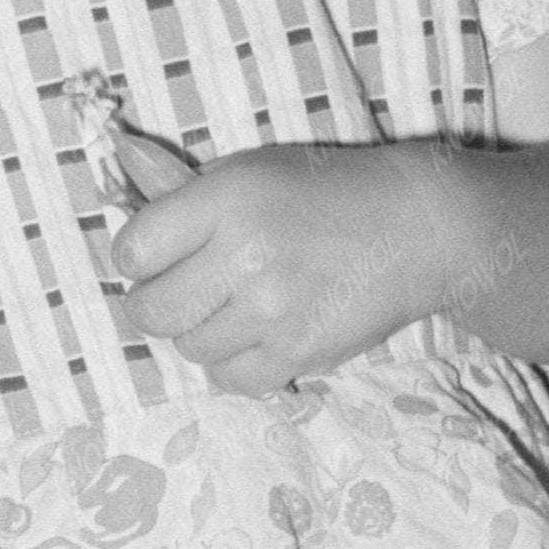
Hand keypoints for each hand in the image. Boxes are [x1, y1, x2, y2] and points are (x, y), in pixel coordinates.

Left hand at [100, 129, 444, 393]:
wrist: (416, 227)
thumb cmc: (329, 190)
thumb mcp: (253, 169)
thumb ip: (190, 201)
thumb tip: (132, 240)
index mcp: (225, 201)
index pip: (133, 252)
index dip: (137, 258)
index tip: (156, 257)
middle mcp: (243, 258)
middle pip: (149, 311)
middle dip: (156, 302)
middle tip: (183, 290)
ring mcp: (270, 312)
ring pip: (189, 349)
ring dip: (201, 332)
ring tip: (232, 307)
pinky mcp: (298, 353)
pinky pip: (230, 379)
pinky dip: (233, 363)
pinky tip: (253, 336)